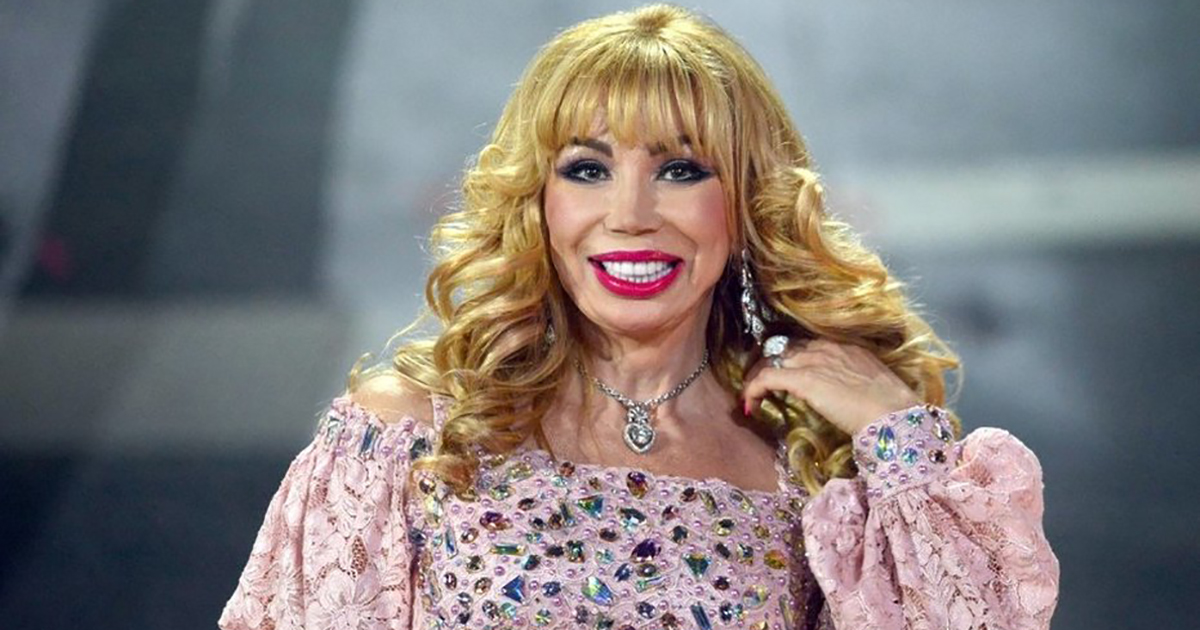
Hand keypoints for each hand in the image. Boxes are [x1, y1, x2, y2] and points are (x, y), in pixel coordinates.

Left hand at [741, 338, 921, 434]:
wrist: (894, 413)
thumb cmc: (891, 405)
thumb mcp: (872, 383)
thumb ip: (853, 381)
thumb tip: (843, 394)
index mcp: (844, 345)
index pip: (805, 344)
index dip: (788, 358)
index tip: (782, 373)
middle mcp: (826, 347)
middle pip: (783, 348)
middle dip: (768, 365)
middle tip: (760, 385)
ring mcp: (813, 361)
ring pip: (770, 361)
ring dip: (757, 379)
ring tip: (751, 396)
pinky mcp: (803, 379)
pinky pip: (767, 378)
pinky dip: (753, 390)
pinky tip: (749, 405)